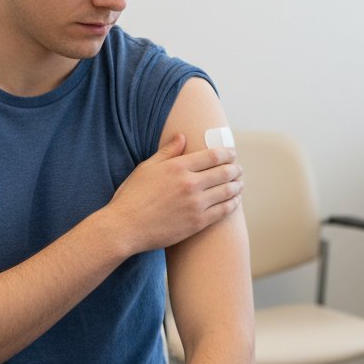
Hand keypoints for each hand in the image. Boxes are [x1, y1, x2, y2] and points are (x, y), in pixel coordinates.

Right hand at [106, 134, 242, 254]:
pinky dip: (233, 204)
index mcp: (178, 167)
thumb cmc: (132, 196)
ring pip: (227, 191)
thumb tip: (182, 136)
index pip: (213, 155)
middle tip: (238, 169)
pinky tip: (234, 201)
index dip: (227, 153)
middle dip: (235, 169)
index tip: (232, 153)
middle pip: (224, 172)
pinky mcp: (198, 223)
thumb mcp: (146, 168)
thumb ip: (167, 152)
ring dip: (237, 186)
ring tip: (239, 184)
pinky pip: (223, 210)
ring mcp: (195, 204)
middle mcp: (190, 184)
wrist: (125, 228)